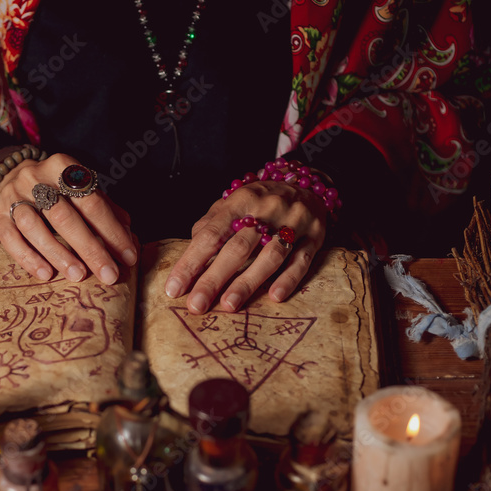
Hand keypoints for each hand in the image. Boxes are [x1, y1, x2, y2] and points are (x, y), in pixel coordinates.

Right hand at [0, 153, 136, 284]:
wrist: (10, 177)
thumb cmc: (56, 190)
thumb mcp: (81, 191)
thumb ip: (106, 211)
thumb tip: (129, 240)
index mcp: (63, 167)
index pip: (91, 201)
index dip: (112, 231)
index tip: (128, 257)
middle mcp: (35, 178)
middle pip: (64, 216)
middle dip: (90, 248)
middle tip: (108, 275)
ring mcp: (13, 196)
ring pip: (34, 226)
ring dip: (58, 253)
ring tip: (78, 275)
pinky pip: (10, 239)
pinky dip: (28, 258)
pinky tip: (46, 274)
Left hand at [165, 177, 326, 312]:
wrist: (309, 184)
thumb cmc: (261, 202)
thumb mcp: (234, 203)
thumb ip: (211, 224)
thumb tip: (191, 251)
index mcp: (241, 200)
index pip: (211, 234)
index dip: (191, 262)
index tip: (175, 288)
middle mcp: (267, 209)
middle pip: (237, 247)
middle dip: (214, 278)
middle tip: (196, 304)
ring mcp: (294, 222)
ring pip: (270, 255)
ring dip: (248, 282)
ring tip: (228, 305)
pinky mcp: (315, 236)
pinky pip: (302, 260)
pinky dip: (288, 279)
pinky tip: (274, 296)